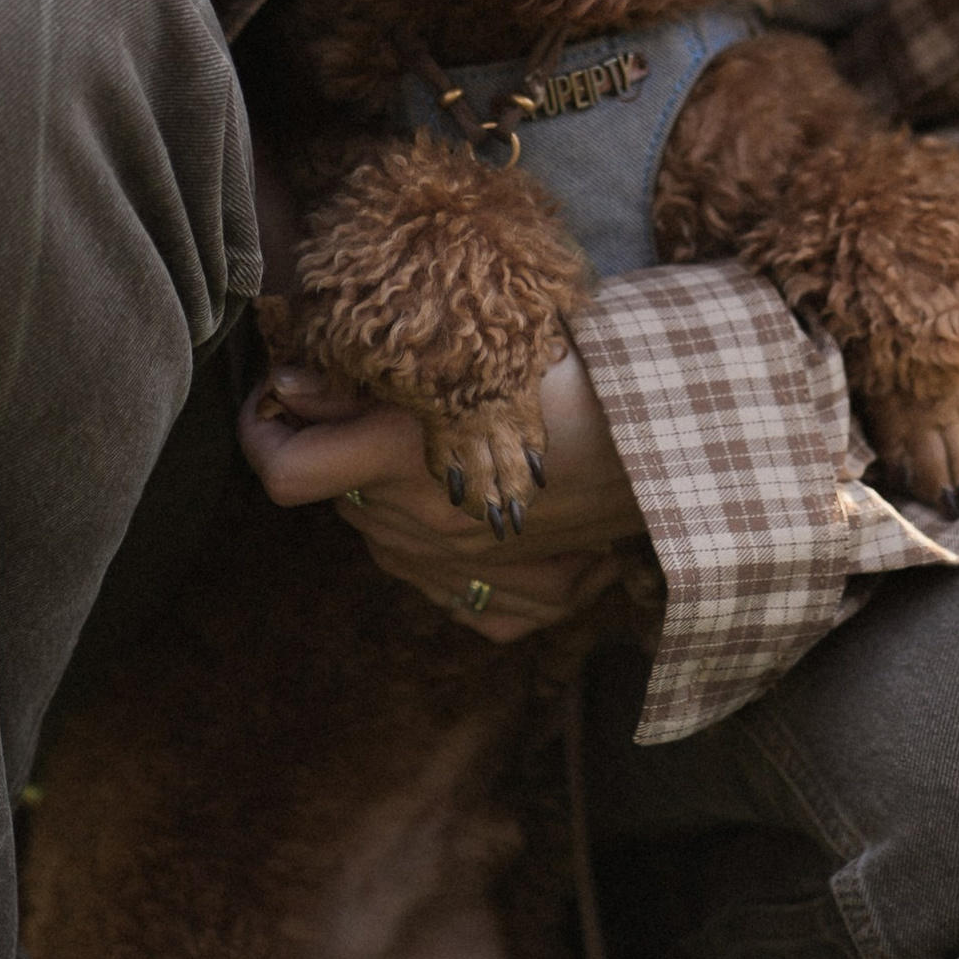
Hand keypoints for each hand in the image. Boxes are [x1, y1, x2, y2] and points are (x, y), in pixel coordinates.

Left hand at [237, 345, 646, 645]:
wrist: (695, 447)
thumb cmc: (596, 378)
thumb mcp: (484, 355)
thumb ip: (372, 381)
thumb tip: (292, 383)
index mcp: (408, 459)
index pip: (284, 471)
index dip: (263, 433)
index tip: (278, 399)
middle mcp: (422, 527)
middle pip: (337, 495)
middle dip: (350, 448)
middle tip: (406, 398)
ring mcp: (463, 572)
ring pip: (385, 538)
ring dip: (400, 496)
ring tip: (467, 450)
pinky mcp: (510, 604)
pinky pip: (448, 591)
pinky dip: (457, 556)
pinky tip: (494, 514)